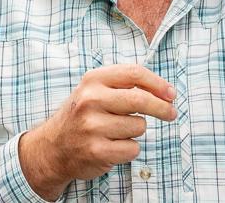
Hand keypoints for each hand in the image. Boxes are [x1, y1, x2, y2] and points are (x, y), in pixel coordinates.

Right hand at [19, 64, 176, 199]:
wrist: (53, 147)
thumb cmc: (84, 115)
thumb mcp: (96, 90)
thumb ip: (125, 85)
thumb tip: (166, 92)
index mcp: (93, 80)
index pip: (134, 73)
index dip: (158, 84)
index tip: (171, 94)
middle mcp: (90, 100)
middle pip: (140, 100)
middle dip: (162, 108)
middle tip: (171, 113)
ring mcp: (91, 126)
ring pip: (139, 126)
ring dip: (136, 131)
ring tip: (117, 132)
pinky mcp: (96, 150)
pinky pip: (133, 148)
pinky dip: (129, 149)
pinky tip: (113, 146)